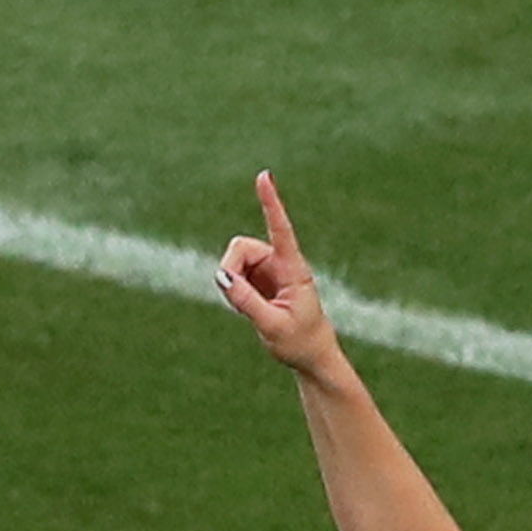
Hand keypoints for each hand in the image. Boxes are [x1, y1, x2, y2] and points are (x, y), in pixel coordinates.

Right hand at [215, 171, 339, 375]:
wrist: (311, 354)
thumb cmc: (299, 341)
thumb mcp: (271, 325)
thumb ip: (245, 301)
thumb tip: (220, 276)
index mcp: (293, 269)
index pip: (280, 230)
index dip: (270, 203)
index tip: (264, 176)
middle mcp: (280, 263)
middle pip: (241, 247)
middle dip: (229, 267)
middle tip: (233, 296)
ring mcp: (269, 270)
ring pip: (234, 261)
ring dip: (231, 282)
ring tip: (247, 309)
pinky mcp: (259, 281)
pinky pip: (234, 276)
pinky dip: (232, 290)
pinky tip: (248, 308)